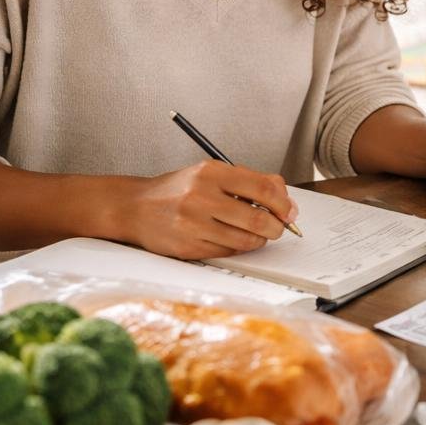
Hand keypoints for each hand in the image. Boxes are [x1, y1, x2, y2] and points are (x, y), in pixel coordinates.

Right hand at [120, 161, 293, 259]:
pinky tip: (232, 238)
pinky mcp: (188, 247)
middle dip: (277, 227)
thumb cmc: (179, 189)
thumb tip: (286, 200)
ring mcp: (193, 224)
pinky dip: (238, 247)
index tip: (290, 212)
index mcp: (211, 173)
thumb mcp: (212, 173)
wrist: (135, 208)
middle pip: (258, 218)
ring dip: (259, 239)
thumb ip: (250, 181)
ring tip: (256, 233)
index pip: (263, 188)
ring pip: (246, 240)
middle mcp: (201, 197)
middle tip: (278, 227)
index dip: (284, 204)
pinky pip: (228, 252)